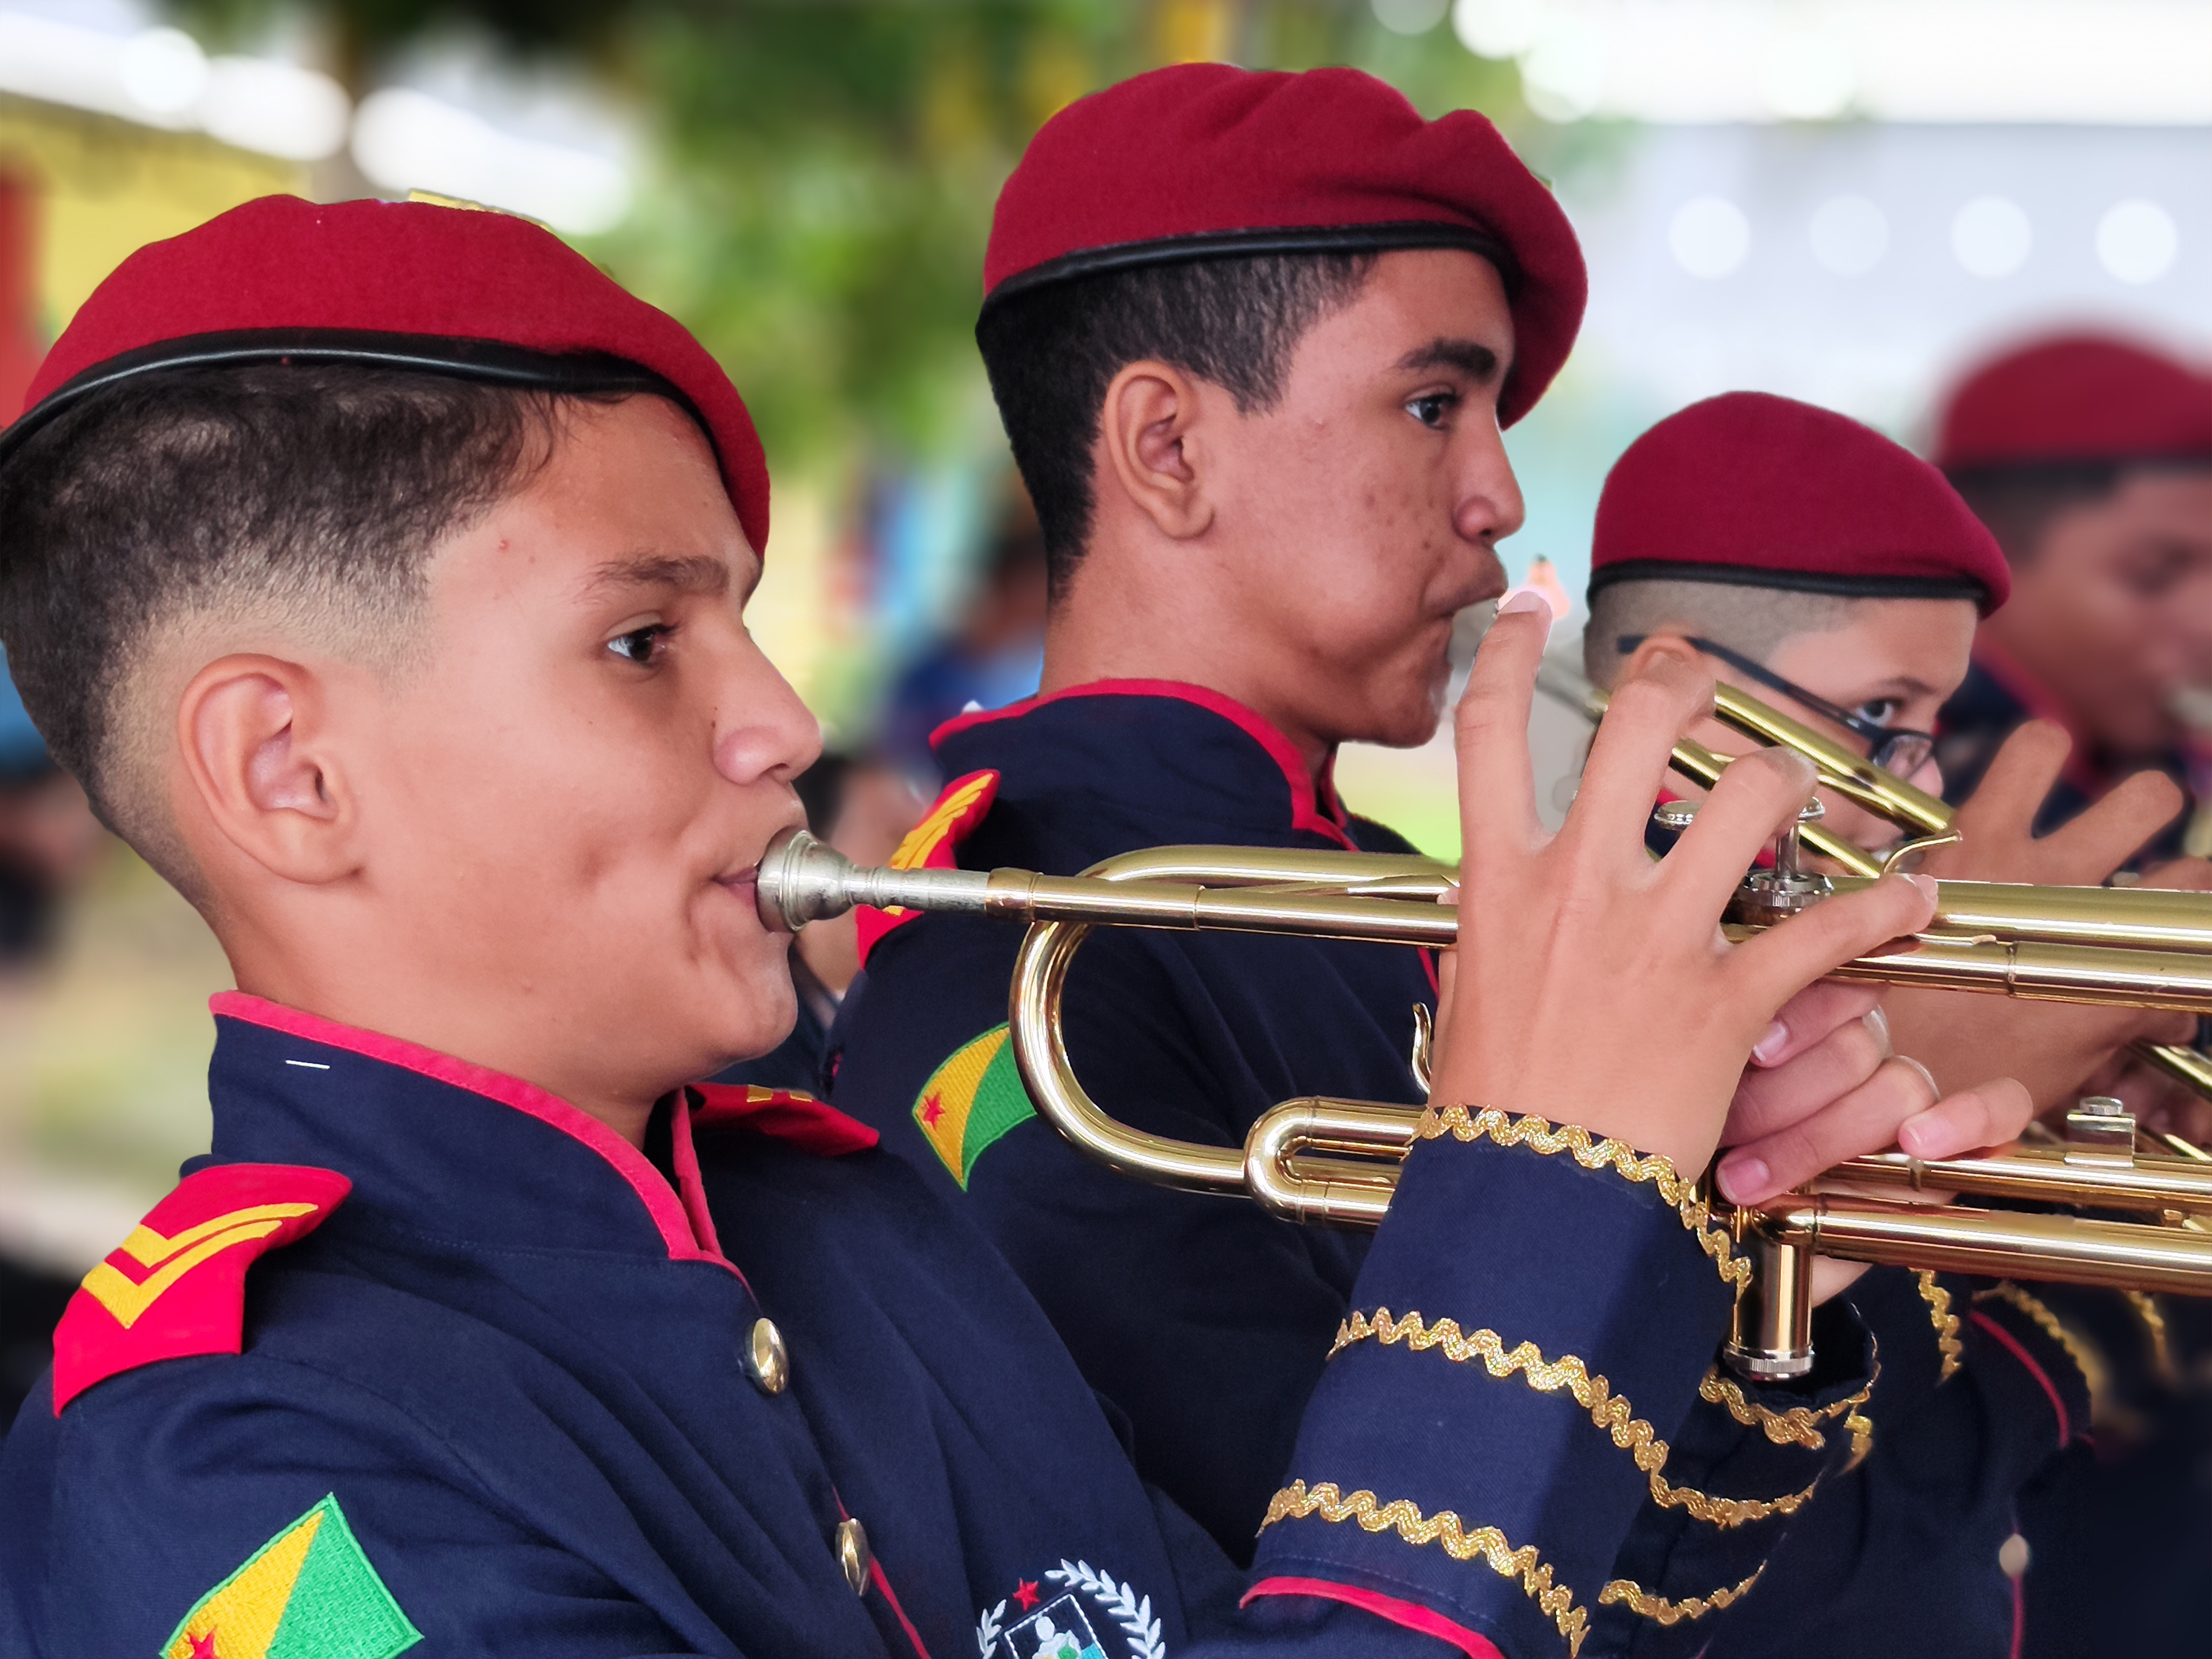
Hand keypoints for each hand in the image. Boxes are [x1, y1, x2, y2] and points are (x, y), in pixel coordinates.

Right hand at [1426, 595, 1940, 1174]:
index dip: (1506, 646)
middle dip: (1684, 680)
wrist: (1527, 1203)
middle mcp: (1574, 887)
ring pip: (1746, 797)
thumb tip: (1504, 891)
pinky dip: (1884, 914)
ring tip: (1800, 790)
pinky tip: (1914, 901)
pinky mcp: (1725, 1001)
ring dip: (1789, 780)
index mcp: (1497, 882)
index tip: (1531, 599)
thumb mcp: (1470, 995)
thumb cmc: (1488, 1109)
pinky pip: (1826, 930)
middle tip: (1703, 677)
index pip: (1485, 729)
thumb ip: (1499, 927)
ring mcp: (1652, 938)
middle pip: (1637, 724)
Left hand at [1712, 987, 2034, 1205]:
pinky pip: (2002, 1110)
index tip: (1755, 1049)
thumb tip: (1754, 1003)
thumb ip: (1725, 1036)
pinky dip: (1969, 1117)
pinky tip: (1919, 1142)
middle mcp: (1855, 1060)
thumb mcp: (1690, 1094)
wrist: (1698, 1259)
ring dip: (1822, 1138)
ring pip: (1901, 1085)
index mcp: (1799, 1022)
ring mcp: (1906, 1109)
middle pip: (1857, 1043)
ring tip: (1744, 1181)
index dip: (1803, 1016)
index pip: (1834, 983)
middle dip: (1787, 1095)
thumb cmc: (1686, 1162)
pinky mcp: (1947, 1165)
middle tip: (1726, 1129)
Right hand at [1887, 719, 2209, 1110]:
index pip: (2038, 747)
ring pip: (2195, 877)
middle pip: (2149, 799)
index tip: (2041, 775)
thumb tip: (1919, 872)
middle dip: (2154, 811)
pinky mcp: (2120, 1002)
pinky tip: (2141, 1020)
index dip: (2050, 749)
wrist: (1888, 1087)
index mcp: (1980, 845)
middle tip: (2133, 843)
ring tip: (2158, 919)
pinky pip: (2181, 985)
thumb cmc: (1872, 1007)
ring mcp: (2091, 936)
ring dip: (2189, 895)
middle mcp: (2047, 876)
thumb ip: (1909, 884)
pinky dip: (2172, 1006)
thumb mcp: (1877, 920)